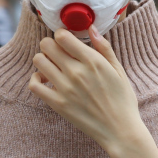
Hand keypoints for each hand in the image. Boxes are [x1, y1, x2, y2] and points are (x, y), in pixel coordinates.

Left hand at [28, 25, 142, 150]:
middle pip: (46, 45)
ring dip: (43, 60)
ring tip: (52, 66)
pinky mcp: (57, 104)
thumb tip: (91, 27)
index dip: (61, 34)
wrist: (120, 130)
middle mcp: (76, 72)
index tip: (66, 40)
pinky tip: (46, 80)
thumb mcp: (118, 70)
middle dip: (51, 44)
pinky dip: (36, 79)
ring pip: (38, 61)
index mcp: (92, 61)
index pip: (62, 36)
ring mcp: (65, 88)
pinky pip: (34, 85)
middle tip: (58, 52)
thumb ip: (103, 47)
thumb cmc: (122, 99)